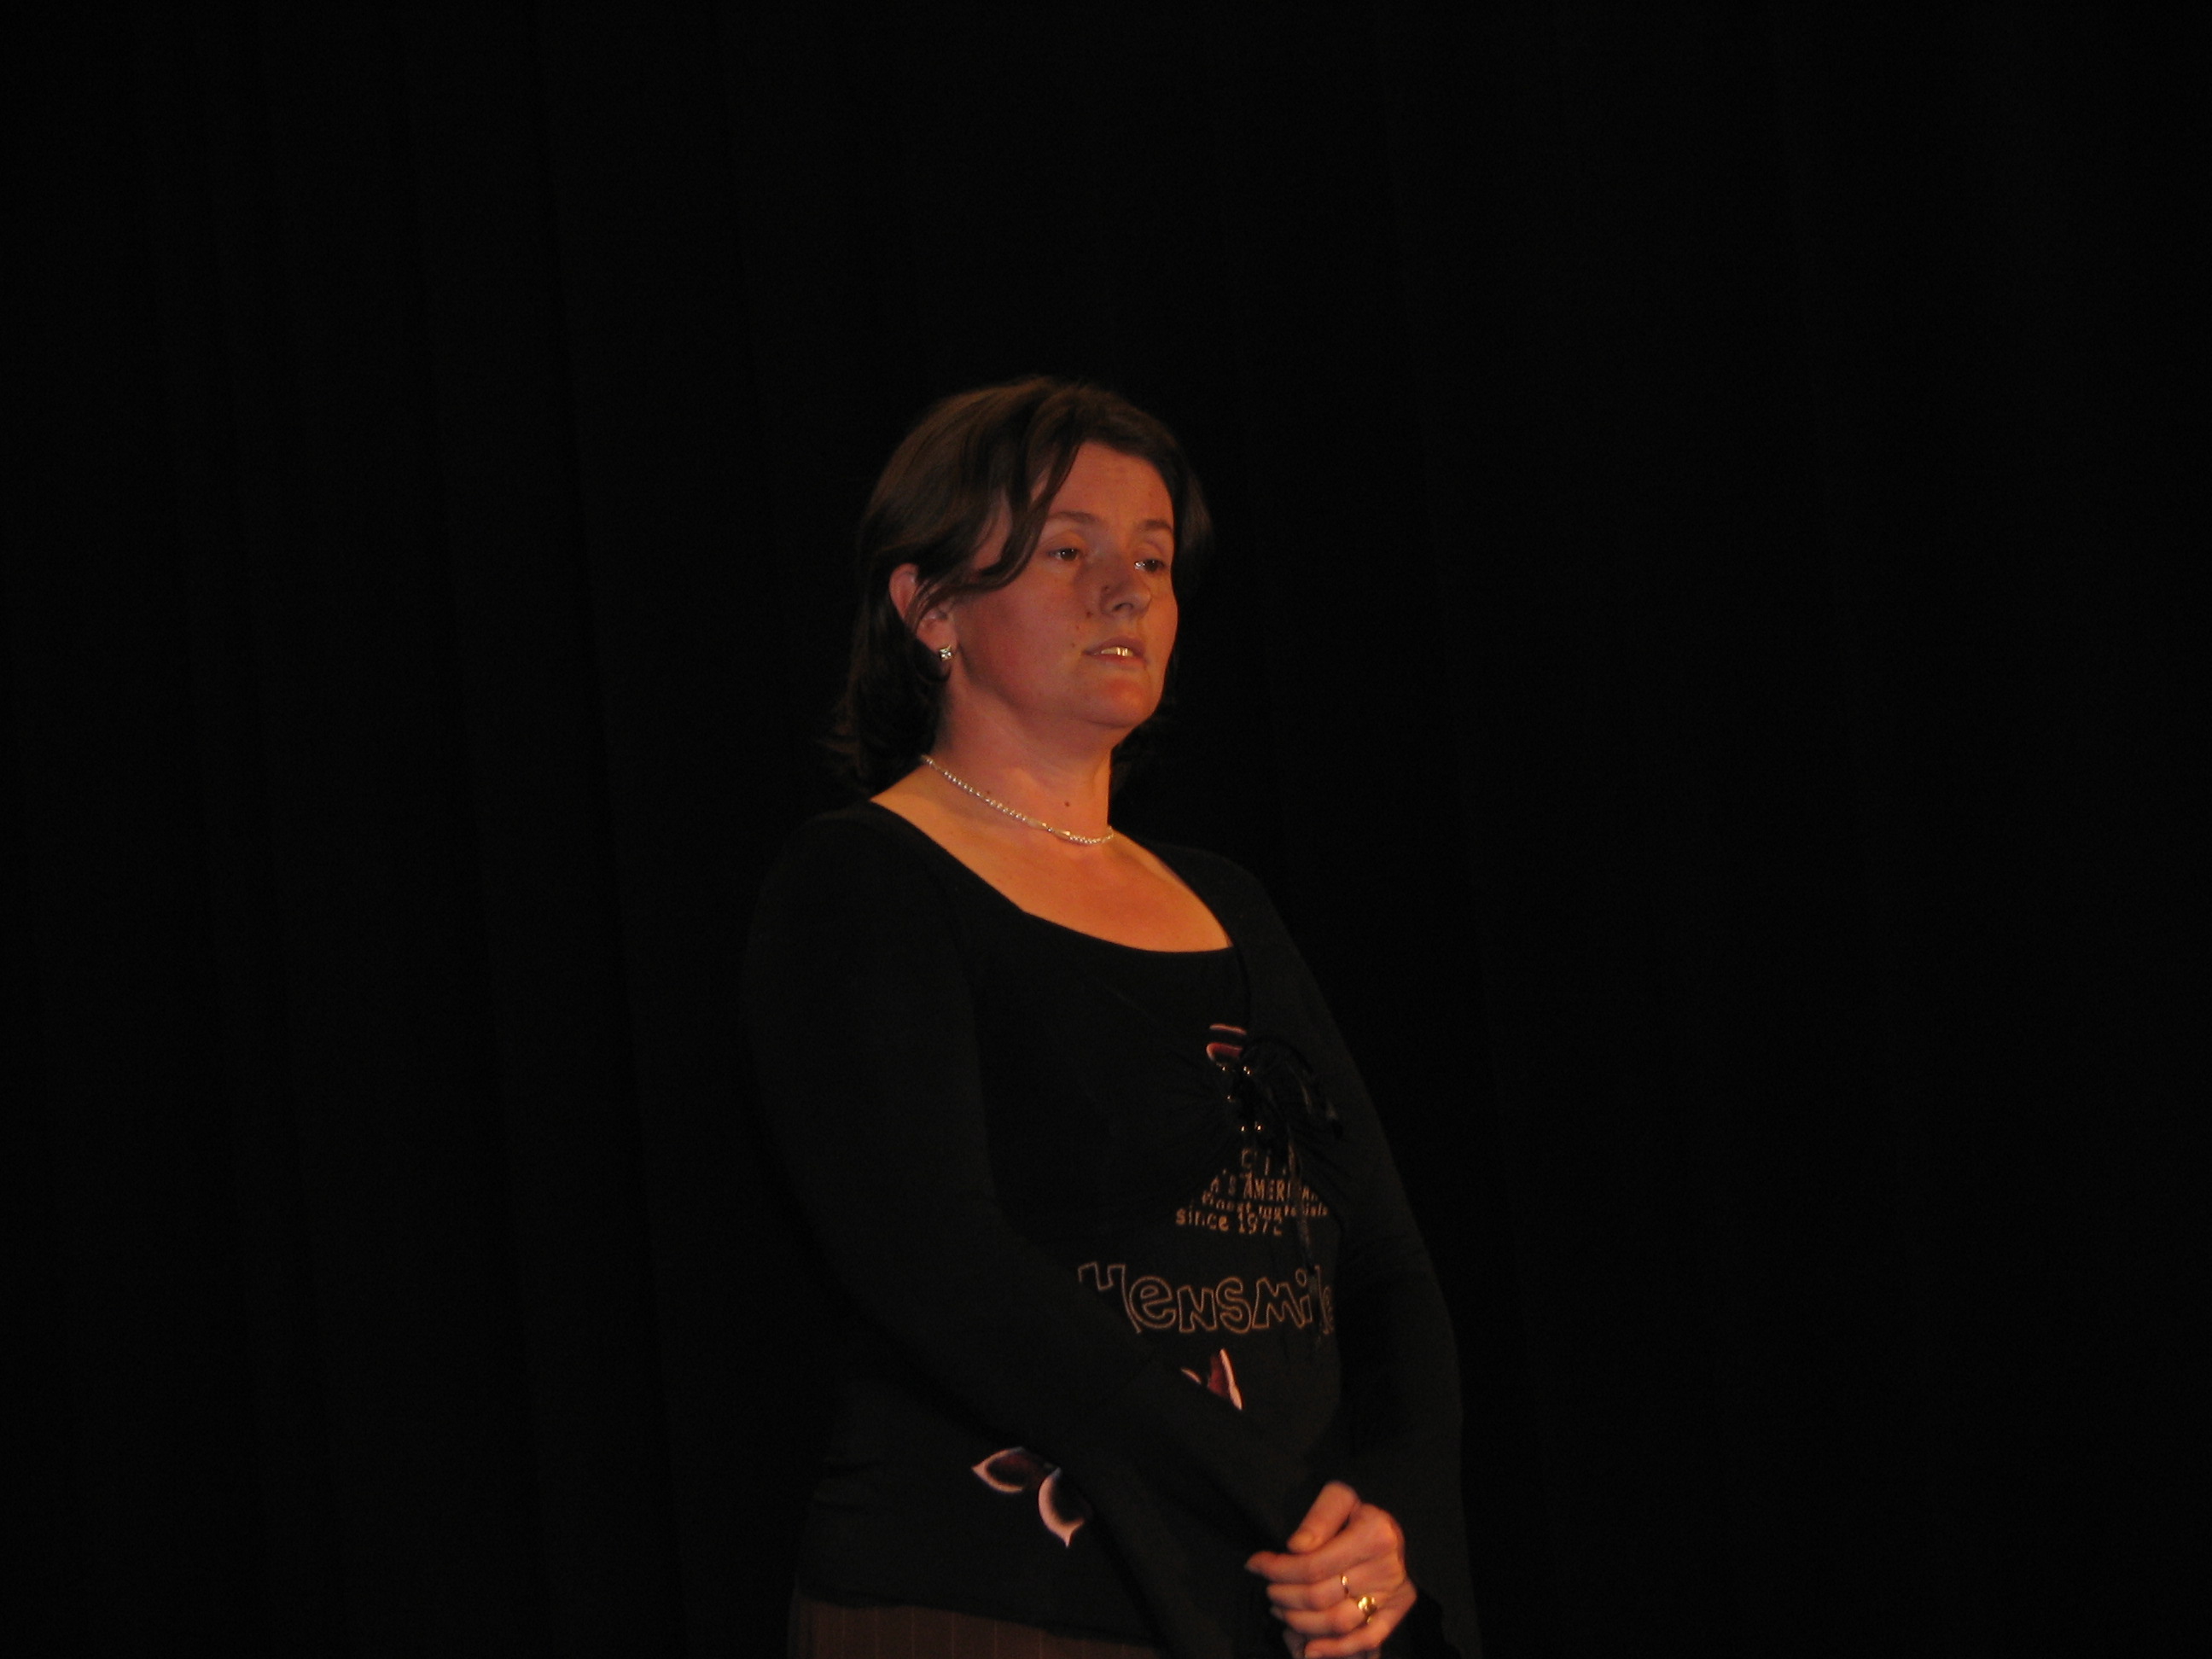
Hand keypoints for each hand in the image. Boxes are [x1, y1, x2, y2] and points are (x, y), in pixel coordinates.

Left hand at [1245, 1481, 1416, 1657]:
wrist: (1399, 1519)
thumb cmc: (1362, 1506)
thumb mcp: (1341, 1494)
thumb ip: (1319, 1517)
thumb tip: (1295, 1547)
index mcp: (1374, 1536)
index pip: (1313, 1565)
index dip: (1277, 1569)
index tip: (1255, 1565)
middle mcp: (1386, 1569)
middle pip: (1321, 1597)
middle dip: (1284, 1596)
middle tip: (1268, 1590)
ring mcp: (1393, 1594)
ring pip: (1338, 1622)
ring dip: (1301, 1623)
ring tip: (1281, 1611)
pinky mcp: (1396, 1611)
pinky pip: (1367, 1639)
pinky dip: (1337, 1649)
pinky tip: (1309, 1649)